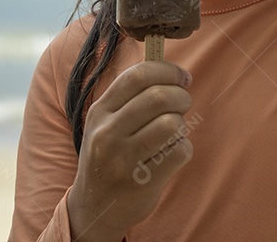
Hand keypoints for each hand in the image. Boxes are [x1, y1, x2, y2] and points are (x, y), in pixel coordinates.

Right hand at [67, 62, 194, 241]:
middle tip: (182, 106)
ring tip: (171, 134)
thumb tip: (169, 68)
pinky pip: (180, 151)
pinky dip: (183, 149)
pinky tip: (169, 155)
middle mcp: (106, 134)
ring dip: (181, 126)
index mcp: (100, 112)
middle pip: (160, 97)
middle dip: (181, 97)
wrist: (94, 207)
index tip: (182, 78)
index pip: (137, 76)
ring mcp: (122, 160)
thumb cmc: (110, 154)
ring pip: (172, 124)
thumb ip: (131, 95)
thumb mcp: (107, 122)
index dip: (167, 71)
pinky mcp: (141, 182)